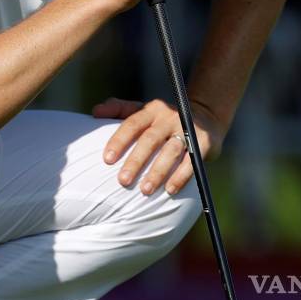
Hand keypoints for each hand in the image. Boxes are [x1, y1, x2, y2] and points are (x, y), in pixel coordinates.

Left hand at [94, 97, 224, 195]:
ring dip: (158, 172)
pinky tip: (170, 190)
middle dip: (136, 161)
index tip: (107, 159)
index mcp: (151, 110)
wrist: (204, 117)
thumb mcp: (142, 109)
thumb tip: (95, 112)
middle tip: (123, 181)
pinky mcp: (203, 142)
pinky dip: (181, 176)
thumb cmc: (162, 118)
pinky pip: (191, 161)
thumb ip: (118, 109)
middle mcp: (168, 117)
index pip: (132, 123)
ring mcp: (186, 129)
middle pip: (150, 139)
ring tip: (145, 190)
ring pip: (170, 152)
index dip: (119, 141)